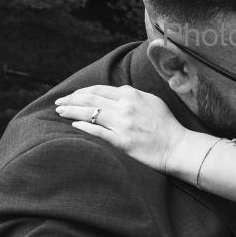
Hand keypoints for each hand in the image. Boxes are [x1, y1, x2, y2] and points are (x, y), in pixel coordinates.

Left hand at [56, 85, 188, 173]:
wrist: (177, 146)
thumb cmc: (166, 125)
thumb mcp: (151, 101)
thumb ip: (132, 95)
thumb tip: (115, 93)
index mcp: (131, 95)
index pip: (99, 90)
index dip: (81, 92)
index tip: (71, 96)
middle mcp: (124, 107)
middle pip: (90, 100)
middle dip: (71, 100)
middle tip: (58, 103)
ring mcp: (122, 124)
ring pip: (90, 114)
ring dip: (71, 112)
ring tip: (60, 112)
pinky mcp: (122, 141)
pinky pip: (98, 132)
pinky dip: (84, 127)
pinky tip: (74, 125)